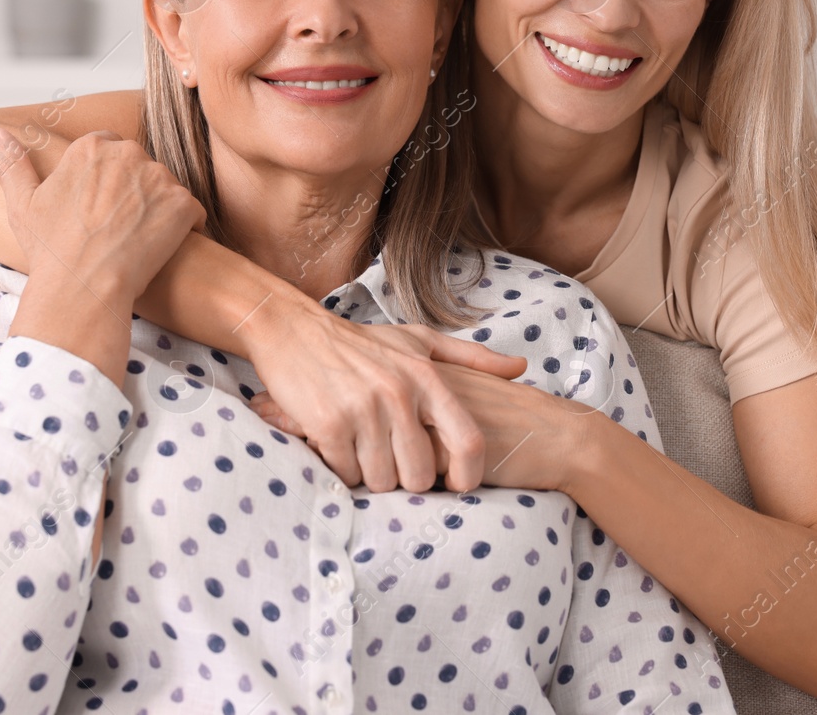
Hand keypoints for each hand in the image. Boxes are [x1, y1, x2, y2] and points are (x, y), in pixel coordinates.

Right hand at [0, 127, 204, 376]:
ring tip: (135, 239)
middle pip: (139, 166)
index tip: (98, 207)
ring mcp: (158, 177)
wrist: (83, 288)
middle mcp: (128, 153)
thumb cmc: (51, 251)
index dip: (105, 180)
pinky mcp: (182, 204)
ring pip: (164, 188)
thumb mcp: (22, 203)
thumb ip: (11, 162)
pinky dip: (181, 228)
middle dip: (133, 191)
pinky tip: (160, 248)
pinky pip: (190, 211)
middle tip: (116, 228)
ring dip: (157, 209)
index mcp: (90, 147)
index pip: (108, 148)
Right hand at [238, 315, 527, 493]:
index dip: (469, 475)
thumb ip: (473, 357)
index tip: (458, 486)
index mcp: (426, 377)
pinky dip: (343, 470)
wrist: (294, 331)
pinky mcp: (328, 425)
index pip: (468, 442)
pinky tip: (339, 448)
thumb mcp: (420, 341)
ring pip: (382, 480)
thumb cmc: (362, 342)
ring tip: (364, 452)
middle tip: (395, 466)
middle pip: (422, 475)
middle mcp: (398, 394)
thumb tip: (522, 367)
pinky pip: (347, 474)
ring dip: (372, 476)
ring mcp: (363, 410)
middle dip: (409, 481)